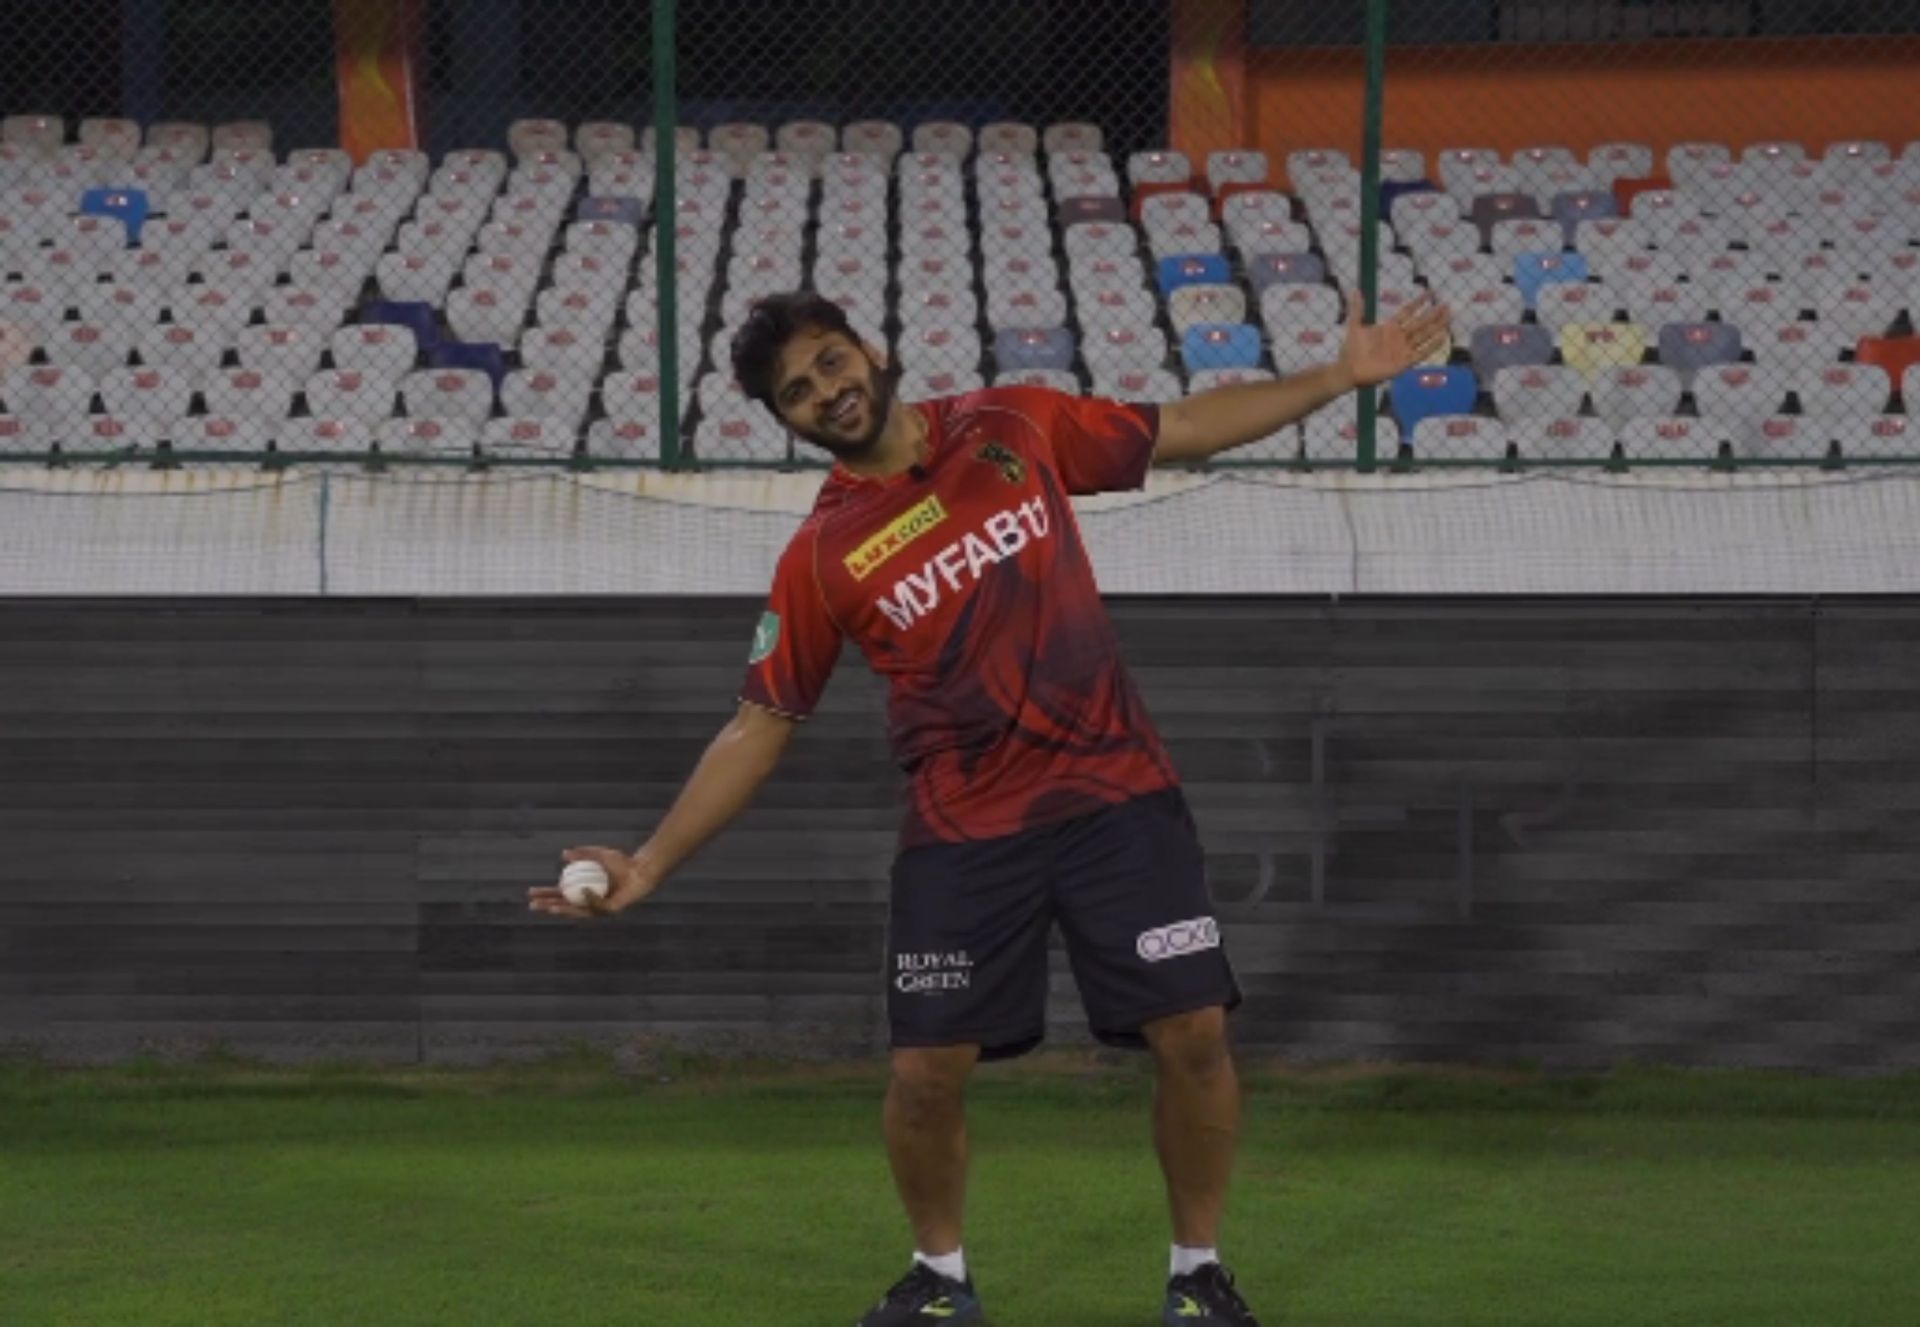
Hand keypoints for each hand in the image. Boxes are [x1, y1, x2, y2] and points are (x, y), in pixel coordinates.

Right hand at [526, 846, 659, 919]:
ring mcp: (601, 907)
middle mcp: (591, 901)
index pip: (561, 894)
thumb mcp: (599, 854)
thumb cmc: (623, 862)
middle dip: (548, 906)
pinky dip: (590, 898)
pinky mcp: (612, 909)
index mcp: (585, 890)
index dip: (546, 894)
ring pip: (579, 911)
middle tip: (533, 905)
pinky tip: (583, 891)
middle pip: (566, 906)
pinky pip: (598, 905)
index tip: (531, 892)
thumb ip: (583, 854)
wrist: (642, 868)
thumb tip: (563, 854)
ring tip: (550, 907)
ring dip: (564, 909)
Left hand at [1338, 292, 1452, 387]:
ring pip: (1424, 336)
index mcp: (1390, 327)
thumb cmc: (1352, 349)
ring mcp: (1402, 350)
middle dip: (1433, 314)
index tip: (1430, 292)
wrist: (1348, 369)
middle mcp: (1399, 337)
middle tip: (1447, 305)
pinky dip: (1432, 346)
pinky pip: (1421, 353)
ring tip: (1449, 317)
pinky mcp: (1404, 363)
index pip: (1408, 312)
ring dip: (1436, 327)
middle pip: (1420, 323)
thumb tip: (1356, 290)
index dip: (1419, 302)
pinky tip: (1443, 337)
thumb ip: (1357, 309)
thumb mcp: (1354, 326)